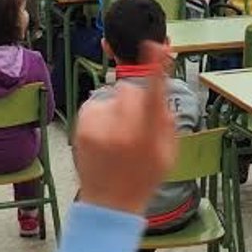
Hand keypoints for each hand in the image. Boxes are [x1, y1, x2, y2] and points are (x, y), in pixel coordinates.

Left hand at [74, 42, 175, 213]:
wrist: (109, 204)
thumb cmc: (142, 179)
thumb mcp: (167, 155)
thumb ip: (166, 121)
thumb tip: (159, 92)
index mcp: (148, 136)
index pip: (154, 94)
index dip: (156, 68)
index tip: (157, 46)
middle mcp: (122, 129)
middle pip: (131, 90)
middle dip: (136, 100)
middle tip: (136, 126)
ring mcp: (99, 127)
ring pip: (114, 96)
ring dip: (118, 109)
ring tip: (117, 137)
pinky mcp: (83, 125)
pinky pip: (98, 104)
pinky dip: (102, 115)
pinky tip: (104, 137)